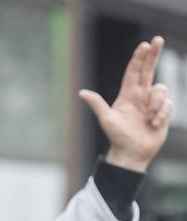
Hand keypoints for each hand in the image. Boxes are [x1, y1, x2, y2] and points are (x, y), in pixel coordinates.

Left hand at [78, 36, 171, 171]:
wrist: (132, 153)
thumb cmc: (117, 137)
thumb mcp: (107, 120)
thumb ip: (97, 105)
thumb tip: (81, 93)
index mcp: (127, 95)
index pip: (133, 72)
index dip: (139, 58)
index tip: (144, 45)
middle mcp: (140, 95)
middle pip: (149, 70)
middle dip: (154, 54)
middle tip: (158, 39)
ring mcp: (152, 102)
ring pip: (161, 90)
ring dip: (156, 105)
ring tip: (148, 119)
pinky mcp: (163, 111)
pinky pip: (168, 104)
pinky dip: (161, 115)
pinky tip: (153, 125)